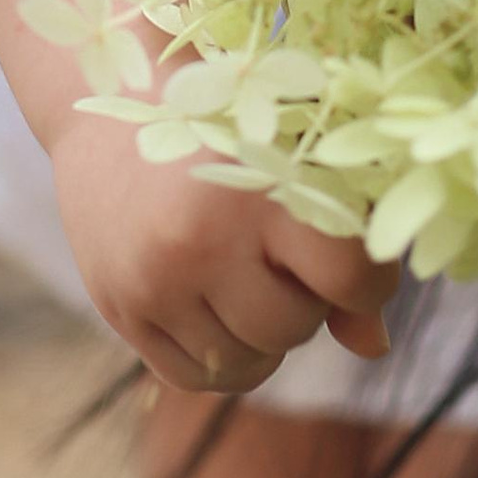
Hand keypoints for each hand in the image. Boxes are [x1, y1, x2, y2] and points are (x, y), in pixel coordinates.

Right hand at [51, 111, 397, 394]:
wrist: (102, 101)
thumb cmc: (219, 125)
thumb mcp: (284, 158)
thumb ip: (338, 248)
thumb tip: (376, 347)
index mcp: (258, 182)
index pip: (350, 277)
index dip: (368, 282)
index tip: (356, 267)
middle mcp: (203, 237)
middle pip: (295, 327)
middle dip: (302, 301)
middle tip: (279, 254)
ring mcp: (155, 279)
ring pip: (248, 364)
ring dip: (258, 334)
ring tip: (242, 274)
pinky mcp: (119, 308)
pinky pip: (193, 376)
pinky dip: (216, 356)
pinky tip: (210, 304)